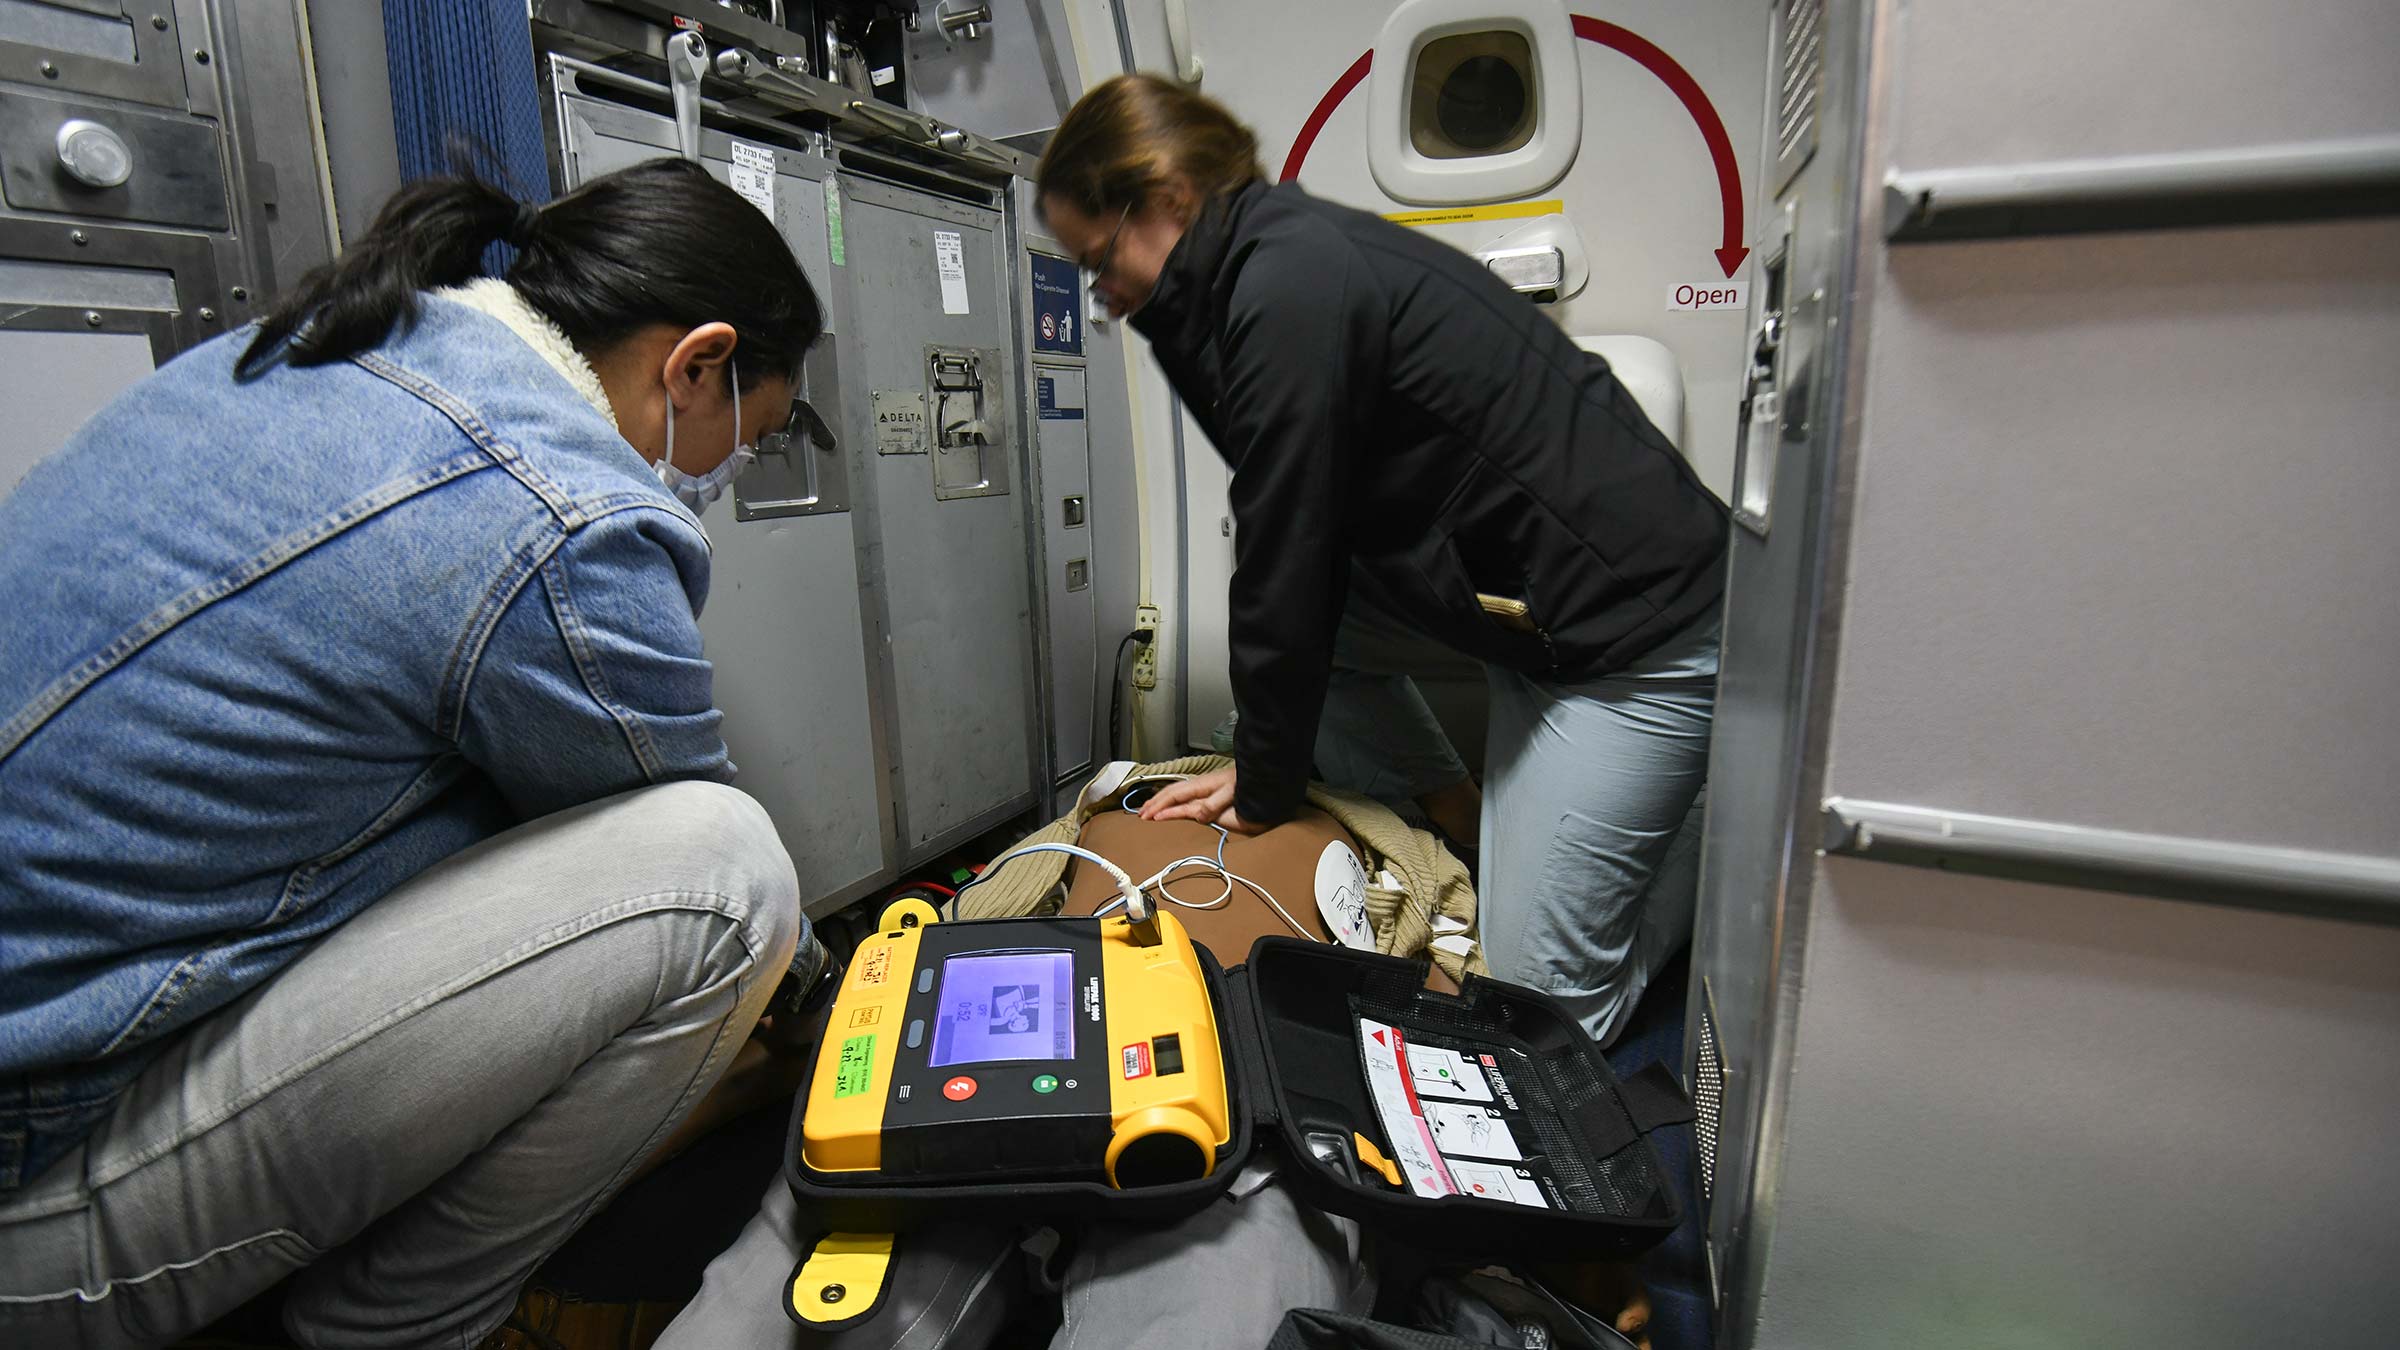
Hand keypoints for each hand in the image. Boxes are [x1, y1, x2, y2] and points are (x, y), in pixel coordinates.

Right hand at [1136, 766, 1267, 834]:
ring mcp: (1204, 794)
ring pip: (1177, 797)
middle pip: (1171, 795)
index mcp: (1202, 786)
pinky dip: (1174, 807)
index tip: (1147, 816)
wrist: (1266, 785)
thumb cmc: (1250, 787)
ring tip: (1149, 811)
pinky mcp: (1211, 800)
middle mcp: (1200, 790)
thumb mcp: (1232, 794)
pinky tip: (1170, 811)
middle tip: (1141, 815)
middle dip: (1155, 804)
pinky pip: (1187, 803)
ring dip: (1161, 804)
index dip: (1159, 805)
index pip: (1174, 796)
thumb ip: (1214, 804)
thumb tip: (1196, 815)